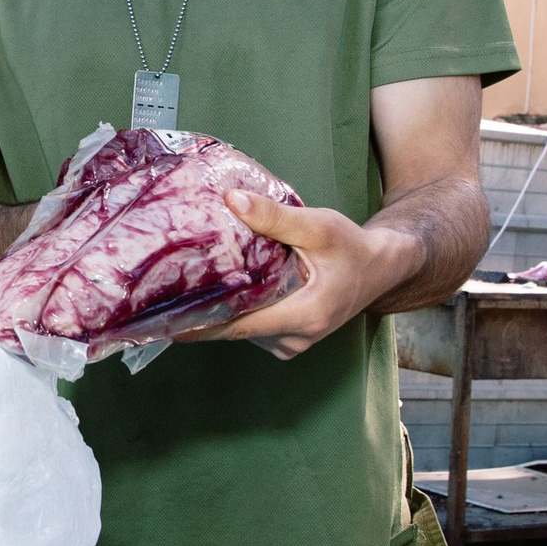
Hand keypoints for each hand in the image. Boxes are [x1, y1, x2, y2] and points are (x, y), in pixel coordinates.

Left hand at [179, 191, 403, 359]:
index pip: (240, 326)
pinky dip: (238, 310)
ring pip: (242, 329)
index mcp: (304, 316)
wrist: (380, 269)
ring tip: (190, 283)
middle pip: (236, 328)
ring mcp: (290, 344)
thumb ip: (275, 217)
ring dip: (221, 308)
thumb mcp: (318, 226)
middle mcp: (294, 339)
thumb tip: (231, 201)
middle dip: (204, 309)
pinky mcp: (287, 340)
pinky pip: (252, 328)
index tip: (166, 317)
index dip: (201, 322)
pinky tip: (223, 288)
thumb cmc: (352, 248)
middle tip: (166, 288)